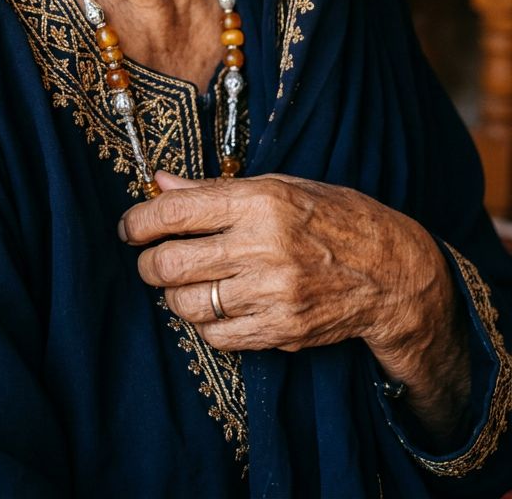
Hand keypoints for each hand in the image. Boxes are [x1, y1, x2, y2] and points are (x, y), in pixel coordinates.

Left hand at [119, 171, 469, 437]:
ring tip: (184, 284)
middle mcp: (261, 246)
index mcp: (259, 200)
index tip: (130, 227)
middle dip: (149, 263)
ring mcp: (271, 293)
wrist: (391, 272)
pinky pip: (216, 337)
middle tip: (152, 259)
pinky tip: (215, 306)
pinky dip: (204, 324)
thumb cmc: (332, 218)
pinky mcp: (279, 331)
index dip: (139, 222)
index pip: (174, 212)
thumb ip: (214, 189)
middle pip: (171, 264)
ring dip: (174, 296)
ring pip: (187, 304)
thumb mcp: (277, 186)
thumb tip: (160, 183)